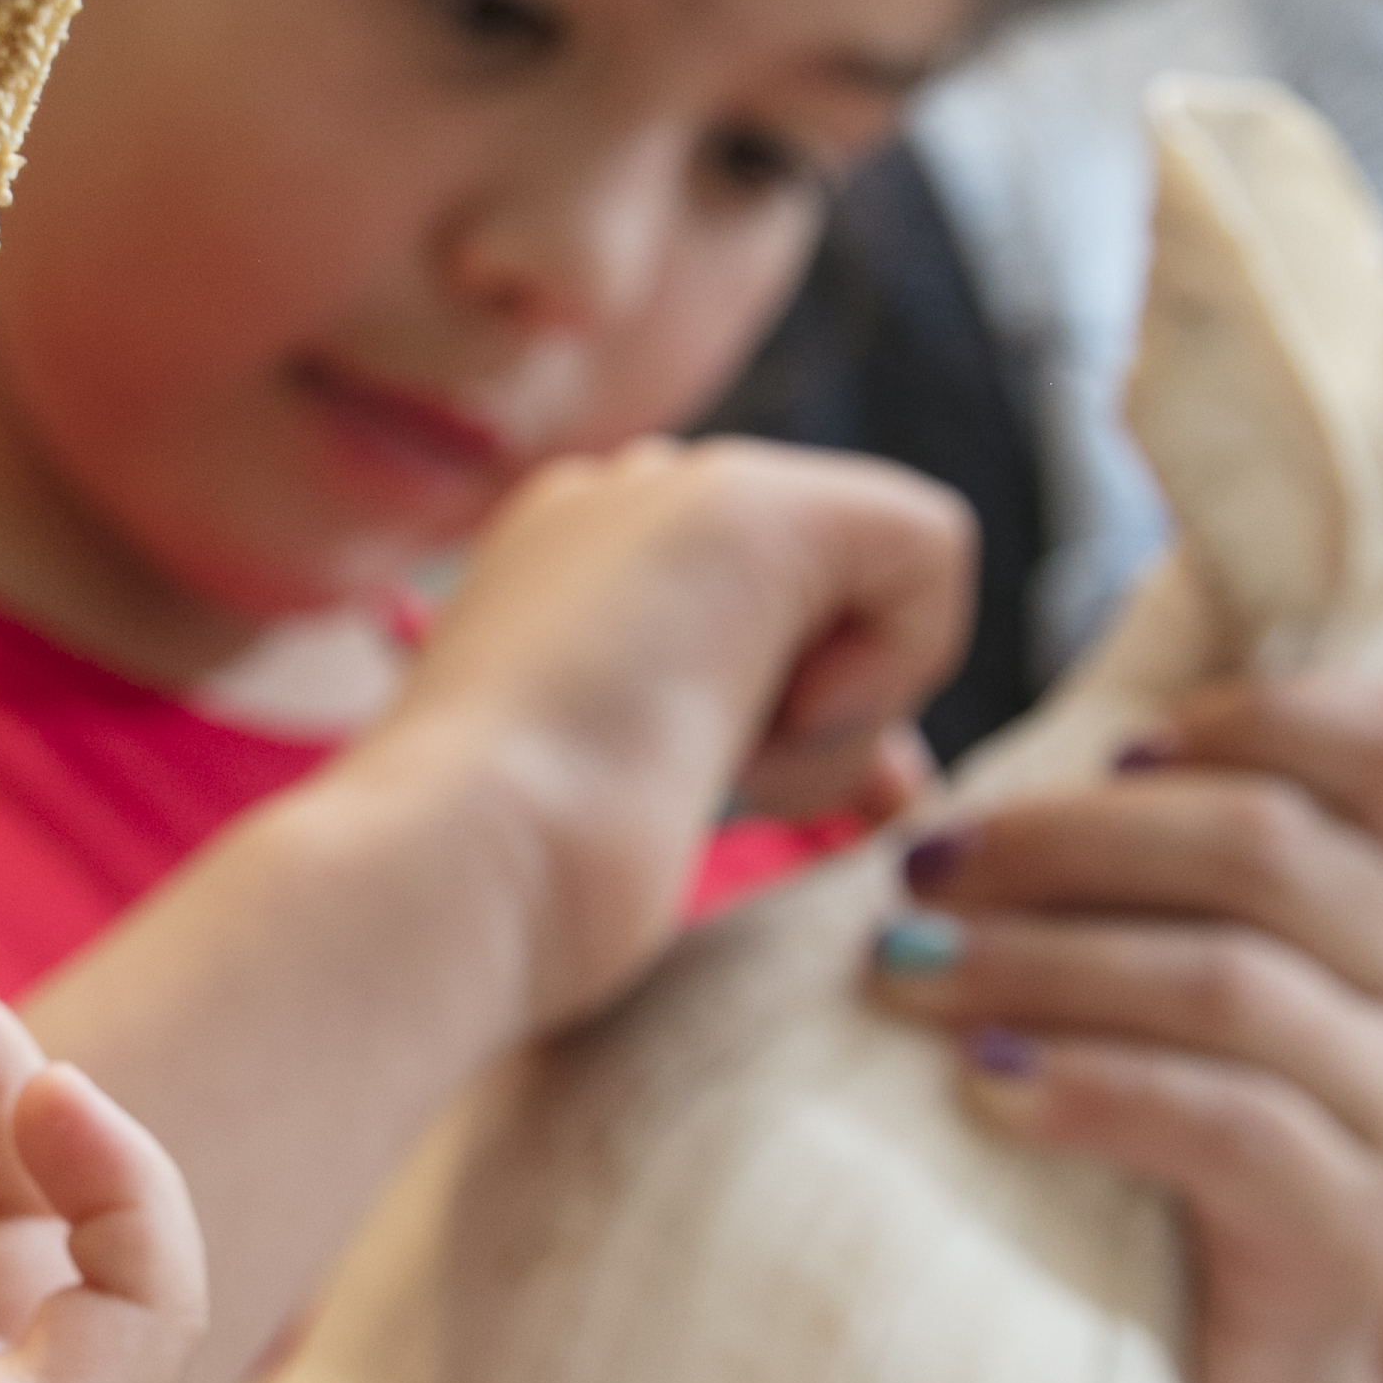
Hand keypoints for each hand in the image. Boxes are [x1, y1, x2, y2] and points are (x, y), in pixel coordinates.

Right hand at [331, 442, 979, 1035]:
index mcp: (554, 572)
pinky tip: (775, 717)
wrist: (450, 869)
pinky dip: (898, 662)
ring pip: (873, 578)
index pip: (748, 612)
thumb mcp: (624, 807)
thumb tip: (902, 780)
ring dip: (840, 713)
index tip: (755, 800)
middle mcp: (609, 506)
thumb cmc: (513, 891)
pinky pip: (932, 546)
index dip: (794, 713)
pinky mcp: (752, 504)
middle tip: (726, 785)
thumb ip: (732, 754)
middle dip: (821, 712)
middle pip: (818, 593)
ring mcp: (670, 491)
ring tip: (718, 761)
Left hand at [864, 675, 1382, 1382]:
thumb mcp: (1111, 985)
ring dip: (1045, 960)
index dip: (1257, 713)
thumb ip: (1051, 870)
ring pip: (1233, 982)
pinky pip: (1228, 1126)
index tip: (1100, 748)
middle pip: (1270, 848)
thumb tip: (886, 773)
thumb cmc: (1130, 1151)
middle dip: (1068, 843)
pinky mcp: (1356, 1236)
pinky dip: (1091, 1089)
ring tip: (904, 971)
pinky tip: (983, 1088)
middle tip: (918, 873)